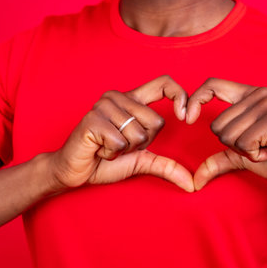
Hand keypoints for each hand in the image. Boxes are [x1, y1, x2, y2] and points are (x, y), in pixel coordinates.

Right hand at [49, 75, 193, 192]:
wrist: (75, 172)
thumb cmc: (106, 161)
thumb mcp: (142, 161)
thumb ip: (167, 166)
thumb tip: (192, 184)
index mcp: (133, 100)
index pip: (163, 83)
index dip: (179, 95)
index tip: (184, 116)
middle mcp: (118, 97)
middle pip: (156, 121)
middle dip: (143, 142)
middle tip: (121, 144)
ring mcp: (104, 106)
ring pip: (139, 134)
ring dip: (126, 149)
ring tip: (108, 146)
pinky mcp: (92, 119)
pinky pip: (120, 142)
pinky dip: (112, 153)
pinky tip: (99, 149)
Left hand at [186, 78, 266, 190]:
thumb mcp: (241, 155)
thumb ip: (218, 159)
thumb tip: (195, 180)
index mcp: (249, 94)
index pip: (212, 84)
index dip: (195, 99)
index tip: (187, 118)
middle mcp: (258, 94)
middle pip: (216, 124)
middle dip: (232, 144)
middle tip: (257, 145)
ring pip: (227, 135)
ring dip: (244, 151)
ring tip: (265, 147)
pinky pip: (242, 143)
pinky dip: (254, 155)